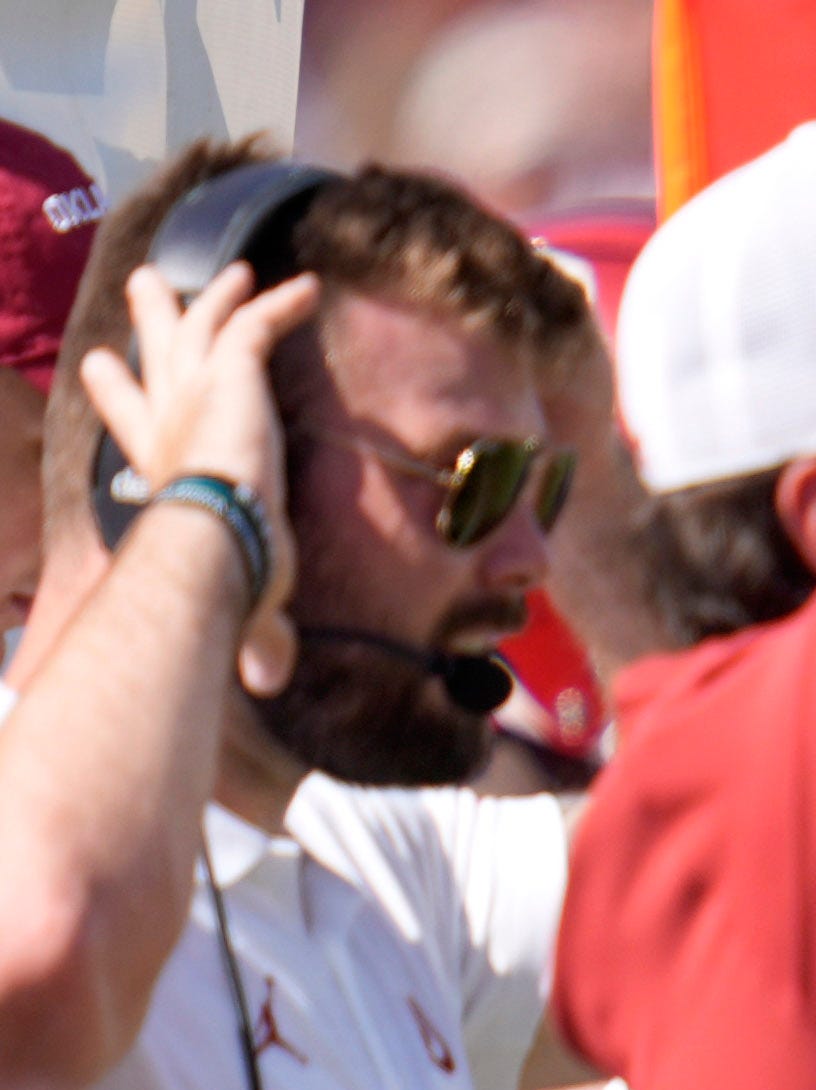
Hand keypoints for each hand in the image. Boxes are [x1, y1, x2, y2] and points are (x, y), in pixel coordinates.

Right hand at [83, 260, 317, 694]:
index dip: (117, 395)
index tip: (100, 368)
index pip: (132, 421)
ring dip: (216, 296)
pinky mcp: (231, 375)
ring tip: (233, 269)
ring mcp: (196, 392)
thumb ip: (258, 636)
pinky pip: (257, 325)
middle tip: (148, 285)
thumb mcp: (245, 597)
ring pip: (200, 326)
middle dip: (153, 320)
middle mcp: (171, 420)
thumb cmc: (220, 576)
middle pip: (155, 357)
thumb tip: (269, 686)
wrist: (212, 540)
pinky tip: (307, 283)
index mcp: (162, 464)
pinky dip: (280, 303)